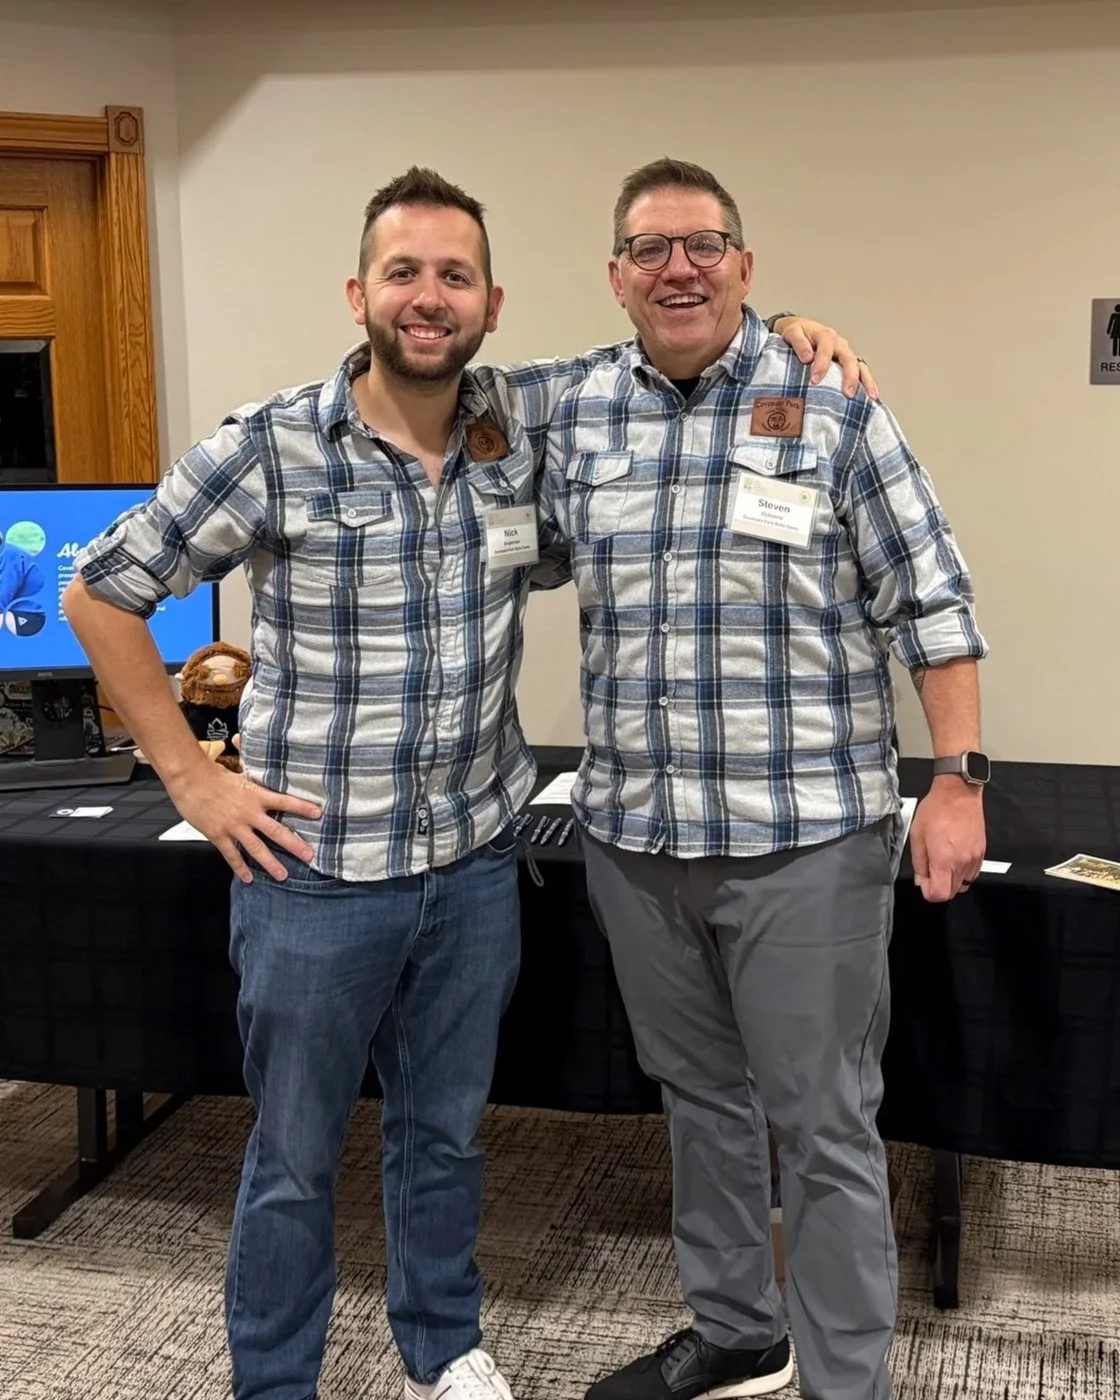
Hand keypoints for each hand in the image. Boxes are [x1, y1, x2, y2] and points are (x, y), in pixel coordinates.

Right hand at [167, 760, 321, 883]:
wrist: (190, 780)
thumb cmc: (213, 776)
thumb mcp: (240, 776)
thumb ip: (254, 786)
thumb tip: (266, 786)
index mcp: (256, 795)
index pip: (284, 801)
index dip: (302, 807)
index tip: (319, 814)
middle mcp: (249, 812)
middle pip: (276, 831)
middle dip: (294, 845)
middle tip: (309, 856)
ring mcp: (234, 826)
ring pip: (256, 848)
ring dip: (271, 863)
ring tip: (283, 875)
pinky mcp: (218, 835)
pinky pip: (232, 855)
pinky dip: (240, 867)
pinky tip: (249, 878)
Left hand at [774, 317, 878, 399]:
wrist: (802, 330)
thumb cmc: (797, 333)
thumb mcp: (792, 333)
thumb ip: (799, 343)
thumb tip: (807, 358)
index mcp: (826, 336)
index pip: (826, 350)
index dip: (822, 364)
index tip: (814, 380)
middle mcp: (839, 344)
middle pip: (849, 359)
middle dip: (850, 376)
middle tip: (848, 393)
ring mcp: (846, 354)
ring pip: (860, 366)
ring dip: (866, 381)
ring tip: (870, 397)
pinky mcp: (848, 363)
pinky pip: (861, 372)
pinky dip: (867, 383)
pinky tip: (871, 397)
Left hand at [910, 778, 985, 901]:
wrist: (959, 793)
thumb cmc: (936, 810)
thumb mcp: (917, 835)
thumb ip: (919, 862)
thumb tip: (921, 880)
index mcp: (944, 859)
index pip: (940, 894)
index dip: (929, 892)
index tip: (924, 881)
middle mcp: (962, 862)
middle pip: (952, 893)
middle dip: (939, 887)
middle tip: (930, 871)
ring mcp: (974, 858)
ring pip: (963, 884)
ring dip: (951, 880)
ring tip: (942, 862)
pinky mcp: (981, 853)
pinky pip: (972, 873)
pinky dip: (962, 872)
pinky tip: (953, 858)